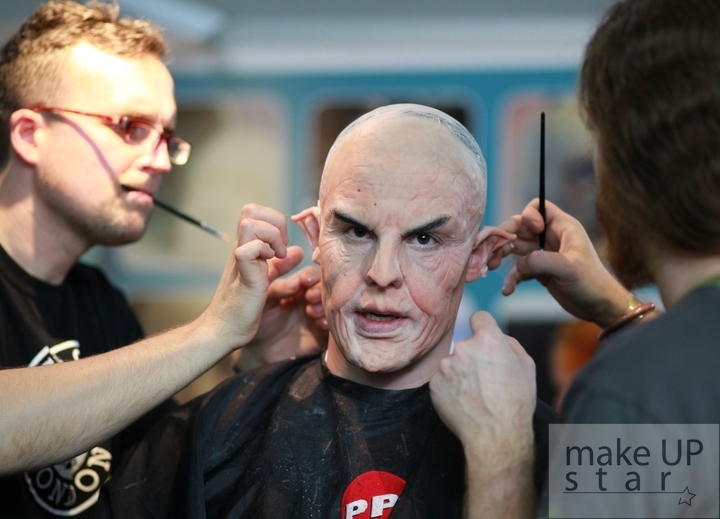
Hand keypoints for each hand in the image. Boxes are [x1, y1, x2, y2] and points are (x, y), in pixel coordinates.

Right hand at [200, 204, 291, 348]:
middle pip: (250, 209)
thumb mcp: (266, 280)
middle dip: (274, 221)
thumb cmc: (242, 308)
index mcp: (246, 248)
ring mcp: (239, 260)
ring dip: (271, 235)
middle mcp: (241, 249)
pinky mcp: (242, 274)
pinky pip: (248, 249)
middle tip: (281, 247)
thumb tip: (297, 251)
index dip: (274, 220)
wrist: (223, 331)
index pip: (255, 212)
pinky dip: (263, 253)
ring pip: (250, 222)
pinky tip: (269, 267)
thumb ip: (280, 264)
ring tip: (277, 256)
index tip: (282, 245)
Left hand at [234, 265, 328, 370]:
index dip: (307, 276)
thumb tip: (295, 250)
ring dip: (322, 304)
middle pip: (322, 290)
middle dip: (317, 290)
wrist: (242, 346)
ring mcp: (309, 317)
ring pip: (327, 304)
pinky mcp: (314, 334)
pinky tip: (319, 323)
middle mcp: (302, 300)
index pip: (307, 275)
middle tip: (308, 295)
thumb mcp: (256, 288)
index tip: (303, 281)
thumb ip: (271, 268)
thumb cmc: (244, 316)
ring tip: (312, 311)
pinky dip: (326, 322)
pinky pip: (328, 325)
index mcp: (289, 288)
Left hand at [430, 312, 535, 464]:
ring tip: (475, 394)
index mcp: (488, 339)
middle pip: (466, 344)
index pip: (479, 317)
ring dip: (461, 372)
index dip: (483, 327)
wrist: (495, 435)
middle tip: (486, 379)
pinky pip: (442, 379)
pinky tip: (464, 401)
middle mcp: (463, 347)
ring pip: (453, 362)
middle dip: (474, 356)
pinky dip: (450, 387)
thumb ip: (509, 343)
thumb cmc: (516, 402)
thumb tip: (497, 336)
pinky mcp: (433, 383)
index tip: (483, 337)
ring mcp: (445, 366)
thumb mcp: (527, 366)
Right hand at [489, 199, 633, 327]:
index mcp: (562, 227)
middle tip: (491, 251)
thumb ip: (541, 261)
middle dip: (503, 237)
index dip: (528, 216)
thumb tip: (518, 264)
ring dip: (501, 255)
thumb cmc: (591, 283)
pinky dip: (511, 278)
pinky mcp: (539, 270)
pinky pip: (519, 269)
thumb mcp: (568, 268)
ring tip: (491, 267)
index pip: (538, 207)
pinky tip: (507, 290)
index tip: (531, 233)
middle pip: (519, 228)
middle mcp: (550, 237)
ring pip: (514, 247)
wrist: (599, 307)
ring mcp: (543, 253)